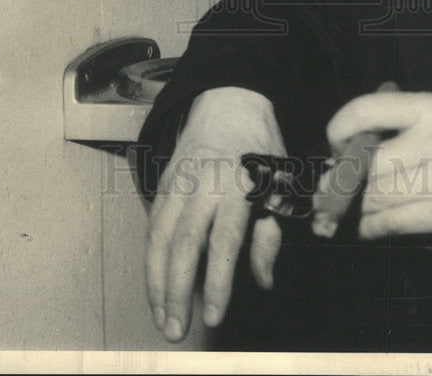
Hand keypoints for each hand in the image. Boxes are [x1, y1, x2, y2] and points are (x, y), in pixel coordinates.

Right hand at [145, 86, 285, 340]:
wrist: (230, 102)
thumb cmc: (262, 148)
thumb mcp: (280, 186)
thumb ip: (270, 235)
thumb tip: (264, 281)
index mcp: (238, 185)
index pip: (224, 242)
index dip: (218, 282)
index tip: (214, 315)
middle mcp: (203, 184)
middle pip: (183, 244)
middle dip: (177, 291)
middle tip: (176, 329)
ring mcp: (178, 182)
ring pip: (159, 238)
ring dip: (156, 282)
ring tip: (161, 317)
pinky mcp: (163, 183)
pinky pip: (152, 226)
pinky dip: (150, 259)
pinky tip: (155, 286)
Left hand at [319, 91, 431, 239]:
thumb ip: (400, 122)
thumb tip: (346, 147)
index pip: (366, 110)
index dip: (339, 128)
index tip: (336, 143)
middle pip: (368, 164)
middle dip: (348, 179)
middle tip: (336, 186)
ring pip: (376, 197)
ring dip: (361, 206)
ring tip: (361, 206)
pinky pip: (392, 224)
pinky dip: (373, 228)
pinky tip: (372, 226)